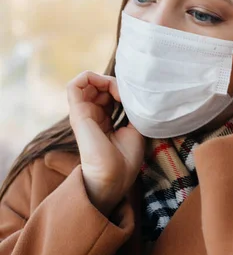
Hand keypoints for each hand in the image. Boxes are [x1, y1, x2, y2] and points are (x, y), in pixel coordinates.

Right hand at [67, 71, 144, 214]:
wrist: (114, 176)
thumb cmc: (126, 158)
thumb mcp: (135, 127)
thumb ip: (130, 108)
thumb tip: (129, 91)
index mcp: (104, 120)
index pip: (109, 93)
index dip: (122, 89)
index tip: (135, 97)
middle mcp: (92, 115)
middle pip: (99, 86)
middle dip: (115, 82)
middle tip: (128, 93)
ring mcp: (83, 114)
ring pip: (87, 82)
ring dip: (104, 79)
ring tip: (118, 90)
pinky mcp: (78, 114)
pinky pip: (74, 85)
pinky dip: (91, 77)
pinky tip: (107, 85)